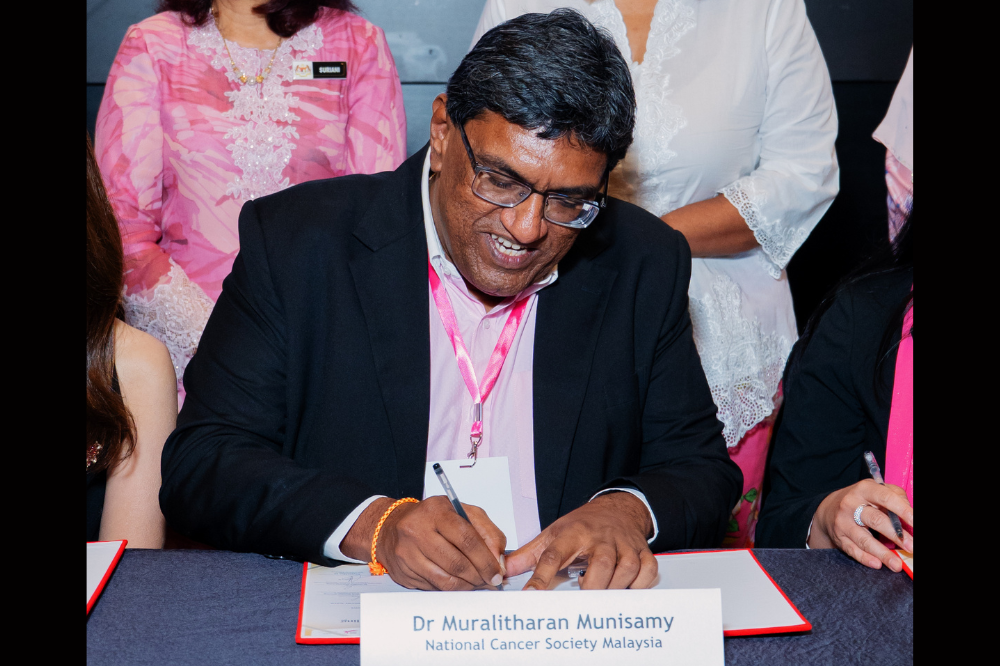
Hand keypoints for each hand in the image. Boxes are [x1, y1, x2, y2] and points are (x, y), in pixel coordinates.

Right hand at [342, 496, 505, 589]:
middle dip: (479, 576)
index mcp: (437, 511)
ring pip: (445, 580)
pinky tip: (461, 584)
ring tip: (478, 584)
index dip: (486, 560)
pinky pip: (434, 587)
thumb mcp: (463, 513)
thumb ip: (487, 532)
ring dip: (467, 586)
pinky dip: (452, 589)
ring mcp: (408, 553)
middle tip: (491, 582)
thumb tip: (498, 559)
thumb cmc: (432, 518)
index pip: (467, 539)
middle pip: (457, 562)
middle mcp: (418, 530)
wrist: (391, 526)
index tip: (498, 572)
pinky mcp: (403, 572)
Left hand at [506, 492, 656, 590]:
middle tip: (583, 598)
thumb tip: (504, 569)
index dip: (540, 577)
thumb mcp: (552, 534)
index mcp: (572, 533)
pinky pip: (647, 571)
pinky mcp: (642, 551)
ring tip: (601, 592)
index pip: (553, 555)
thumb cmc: (582, 525)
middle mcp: (600, 538)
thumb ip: (528, 555)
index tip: (531, 595)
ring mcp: (623, 544)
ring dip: (615, 587)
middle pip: (601, 564)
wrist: (615, 508)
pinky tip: (625, 588)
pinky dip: (638, 585)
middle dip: (592, 587)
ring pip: (626, 568)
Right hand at [809, 480, 912, 570]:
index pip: (886, 498)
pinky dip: (865, 558)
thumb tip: (911, 516)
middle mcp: (851, 504)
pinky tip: (877, 564)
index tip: (915, 522)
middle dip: (896, 535)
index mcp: (864, 489)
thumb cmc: (861, 500)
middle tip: (912, 547)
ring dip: (883, 553)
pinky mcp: (839, 537)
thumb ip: (896, 497)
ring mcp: (843, 522)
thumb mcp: (876, 490)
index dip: (903, 510)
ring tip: (897, 564)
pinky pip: (853, 550)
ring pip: (864, 539)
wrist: (828, 508)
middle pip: (876, 520)